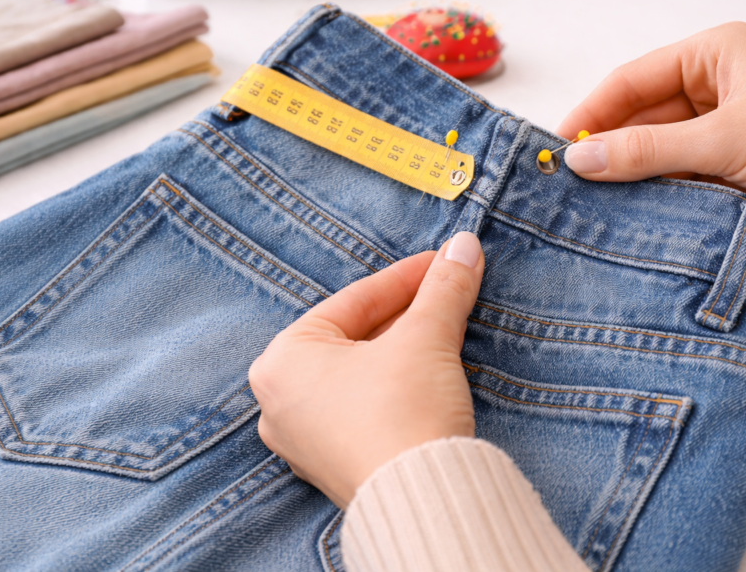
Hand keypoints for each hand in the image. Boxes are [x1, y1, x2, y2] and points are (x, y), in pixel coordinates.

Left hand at [248, 232, 483, 507]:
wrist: (422, 498)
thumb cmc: (404, 413)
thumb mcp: (427, 337)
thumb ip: (444, 288)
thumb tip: (465, 247)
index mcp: (283, 359)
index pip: (355, 300)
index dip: (408, 276)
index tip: (444, 262)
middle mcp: (280, 400)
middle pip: (355, 336)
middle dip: (407, 312)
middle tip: (448, 291)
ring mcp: (304, 438)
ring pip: (360, 373)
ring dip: (403, 348)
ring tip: (444, 327)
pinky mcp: (334, 465)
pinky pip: (362, 407)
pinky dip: (394, 385)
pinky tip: (428, 374)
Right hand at [557, 22, 745, 244]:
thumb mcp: (723, 140)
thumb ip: (647, 152)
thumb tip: (582, 160)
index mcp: (714, 53)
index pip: (631, 81)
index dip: (591, 114)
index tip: (558, 149)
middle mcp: (718, 84)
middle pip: (644, 118)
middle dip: (612, 150)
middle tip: (573, 186)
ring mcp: (729, 124)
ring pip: (664, 151)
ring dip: (639, 176)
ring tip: (601, 205)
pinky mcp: (741, 162)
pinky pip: (688, 174)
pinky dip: (667, 192)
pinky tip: (642, 214)